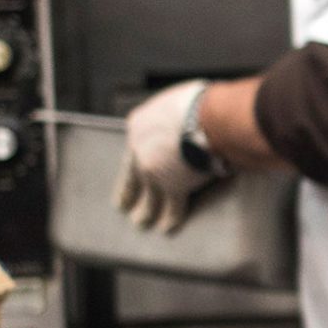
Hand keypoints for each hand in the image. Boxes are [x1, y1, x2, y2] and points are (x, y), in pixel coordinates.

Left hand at [114, 79, 212, 234]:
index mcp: (138, 125)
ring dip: (145, 212)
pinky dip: (171, 219)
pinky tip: (168, 228)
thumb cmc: (199, 101)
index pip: (133, 146)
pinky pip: (172, 208)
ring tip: (141, 222)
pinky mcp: (174, 188)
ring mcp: (154, 173)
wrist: (206, 117)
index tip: (131, 167)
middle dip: (127, 192)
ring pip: (148, 197)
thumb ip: (175, 112)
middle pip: (131, 175)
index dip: (133, 159)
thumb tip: (189, 114)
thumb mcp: (178, 99)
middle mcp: (140, 150)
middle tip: (122, 205)